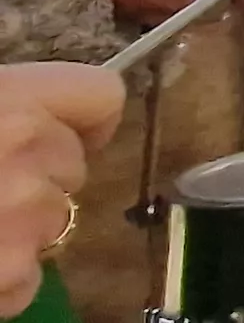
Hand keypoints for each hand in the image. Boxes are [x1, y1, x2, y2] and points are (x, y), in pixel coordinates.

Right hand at [0, 62, 117, 313]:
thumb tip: (40, 120)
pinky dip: (0, 281)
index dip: (80, 119)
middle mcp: (29, 153)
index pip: (101, 95)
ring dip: (15, 233)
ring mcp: (24, 220)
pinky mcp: (8, 278)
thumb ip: (7, 108)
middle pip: (73, 166)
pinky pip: (26, 280)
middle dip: (36, 180)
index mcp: (10, 100)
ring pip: (53, 224)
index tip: (55, 132)